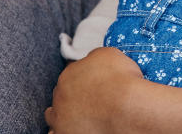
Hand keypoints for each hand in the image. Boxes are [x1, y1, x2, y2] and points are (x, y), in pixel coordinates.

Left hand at [45, 47, 181, 133]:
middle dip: (69, 96)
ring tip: (78, 116)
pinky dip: (67, 131)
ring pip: (54, 117)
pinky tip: (79, 127)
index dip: (81, 79)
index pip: (70, 76)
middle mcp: (59, 98)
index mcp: (68, 75)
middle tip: (87, 99)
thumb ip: (96, 57)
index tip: (92, 83)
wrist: (127, 106)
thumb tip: (94, 59)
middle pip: (60, 97)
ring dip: (63, 115)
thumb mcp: (109, 54)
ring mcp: (62, 120)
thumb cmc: (122, 78)